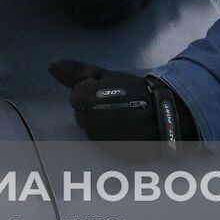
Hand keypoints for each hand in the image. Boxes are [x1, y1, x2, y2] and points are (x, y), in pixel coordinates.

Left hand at [48, 59, 195, 144]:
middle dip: (93, 109)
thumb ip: (77, 71)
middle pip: (81, 116)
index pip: (76, 97)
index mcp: (97, 96)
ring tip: (120, 116)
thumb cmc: (133, 91)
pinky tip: (124, 130)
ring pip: (92, 132)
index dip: (88, 92)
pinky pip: (105, 146)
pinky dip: (111, 138)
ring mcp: (112, 139)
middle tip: (113, 104)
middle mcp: (102, 120)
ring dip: (100, 124)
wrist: (168, 112)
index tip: (104, 91)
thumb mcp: (106, 76)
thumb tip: (51, 65)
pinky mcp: (121, 154)